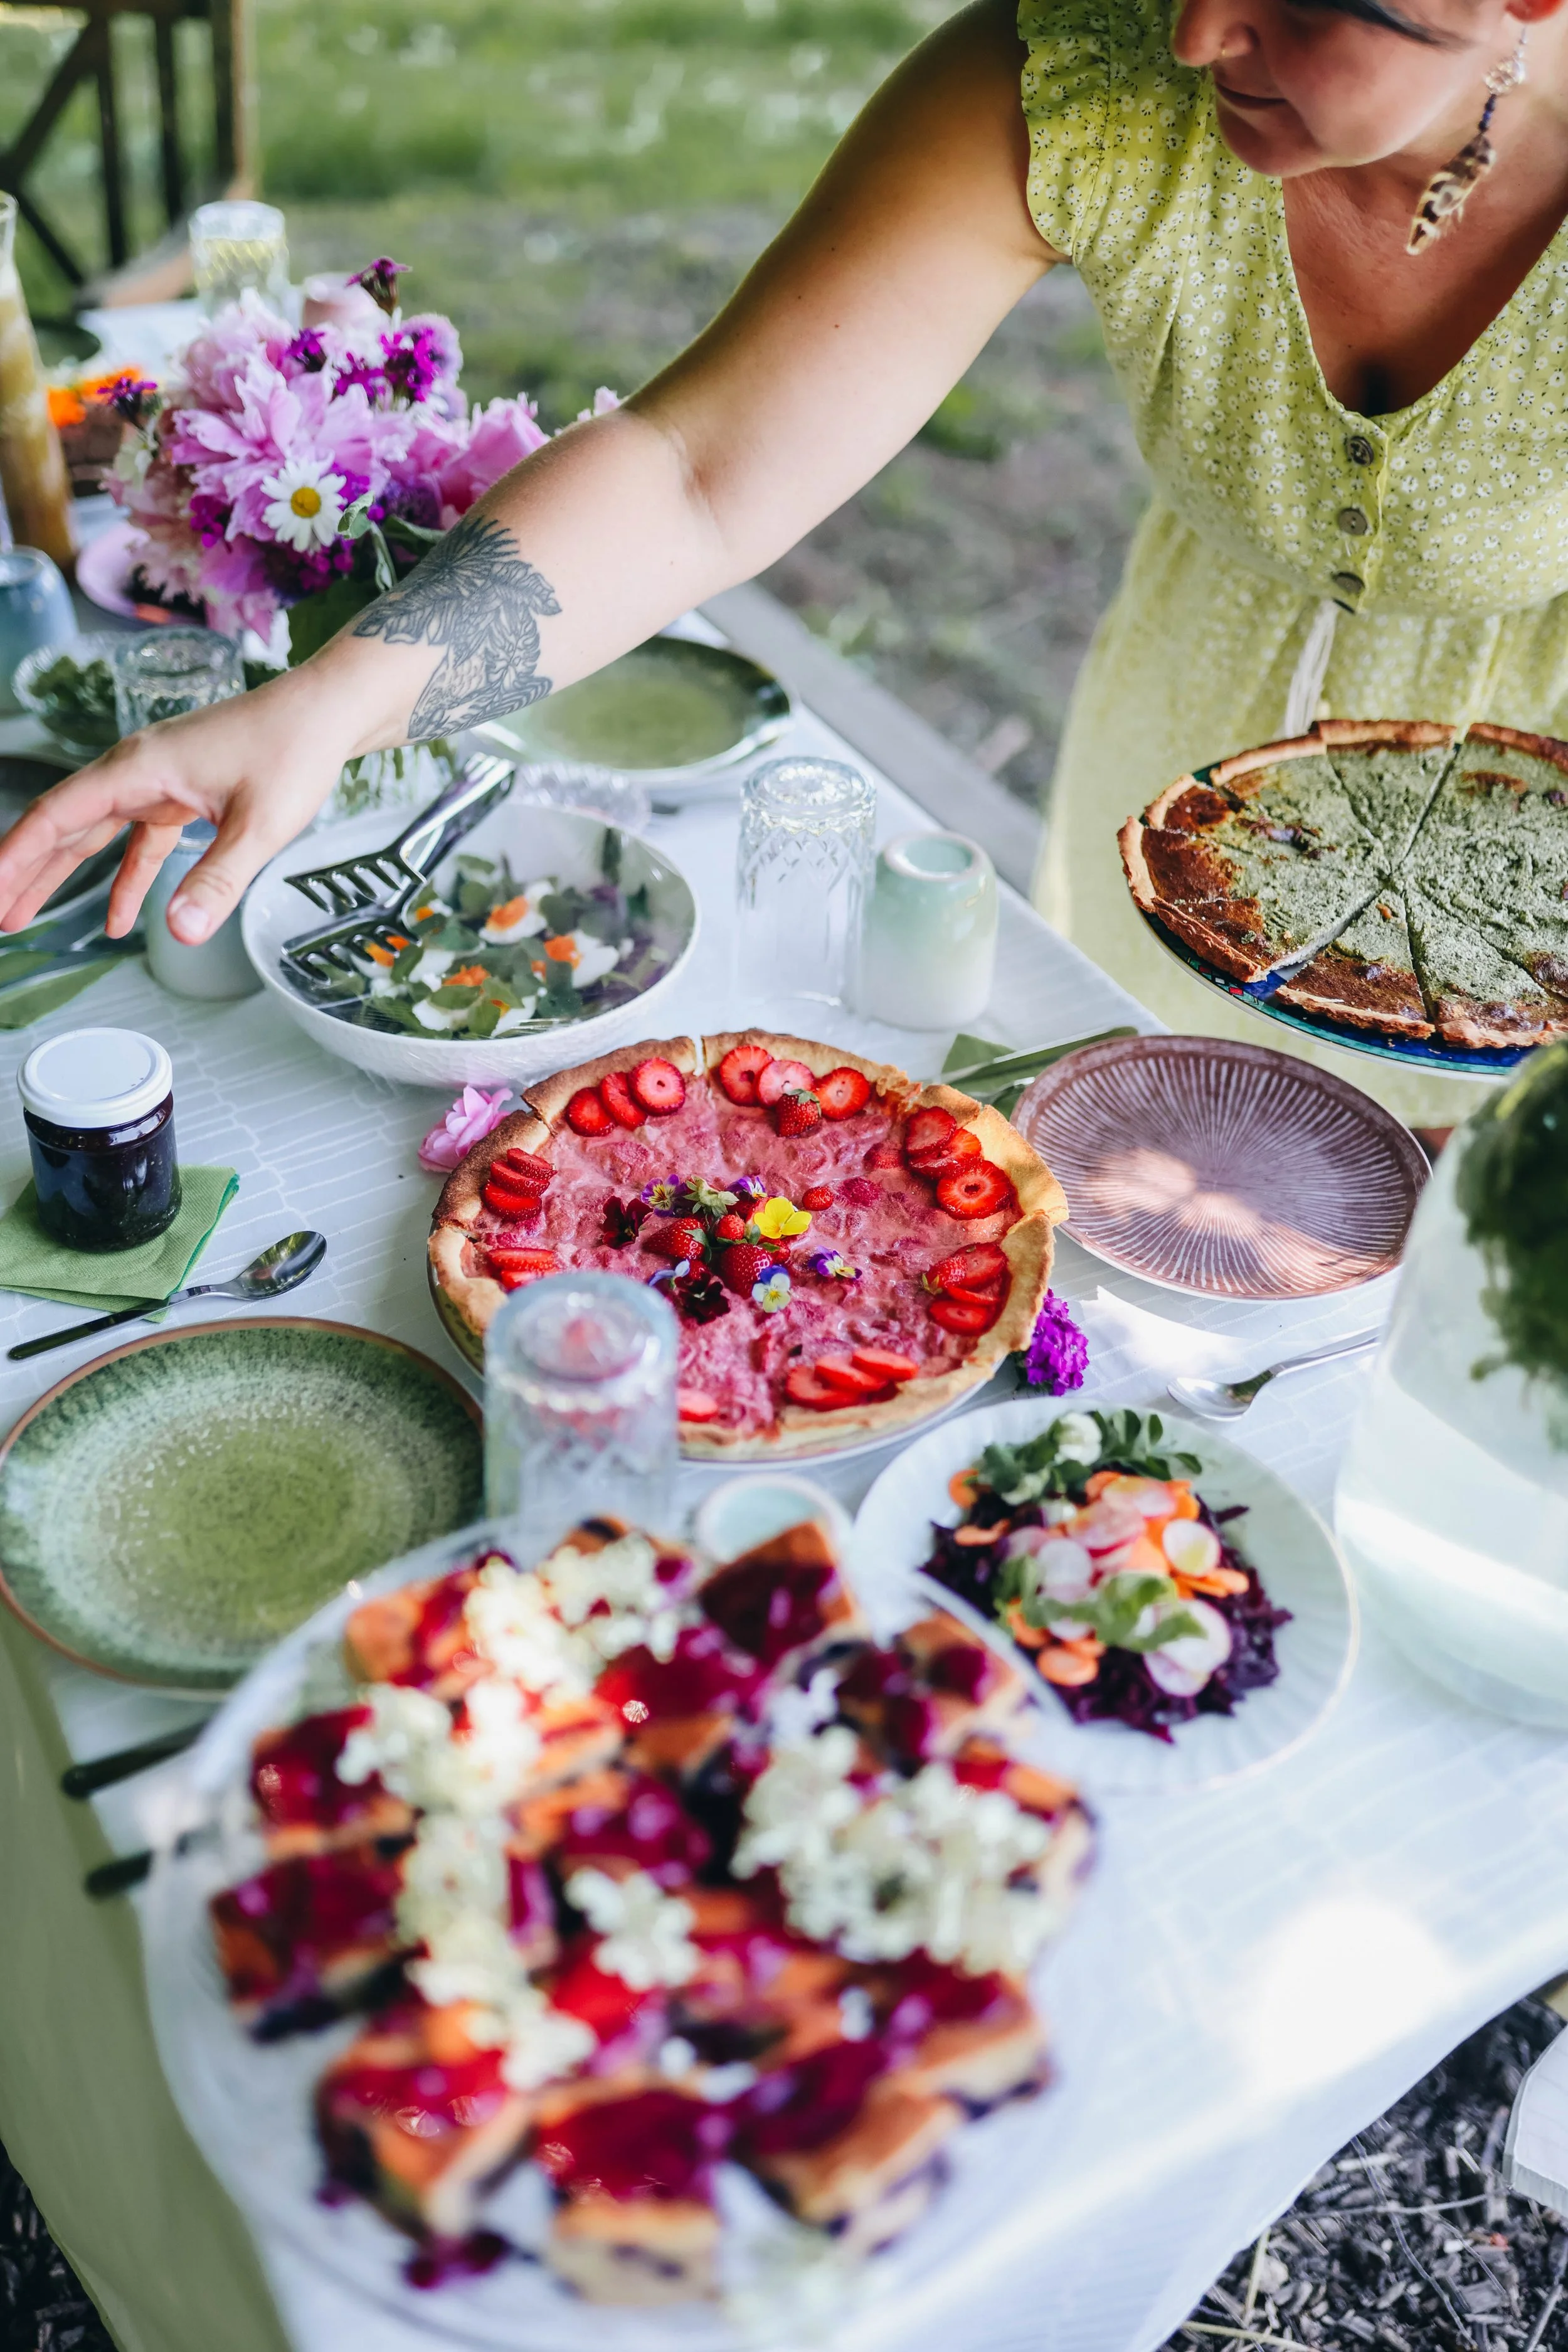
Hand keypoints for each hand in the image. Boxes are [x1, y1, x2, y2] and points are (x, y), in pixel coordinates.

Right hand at [0, 672, 353, 942]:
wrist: (326, 711)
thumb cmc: (294, 750)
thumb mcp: (259, 824)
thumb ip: (217, 880)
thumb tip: (181, 932)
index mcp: (138, 769)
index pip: (57, 815)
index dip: (17, 856)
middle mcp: (137, 771)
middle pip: (64, 826)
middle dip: (26, 871)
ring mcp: (157, 782)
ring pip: (94, 834)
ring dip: (61, 875)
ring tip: (26, 915)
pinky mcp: (181, 794)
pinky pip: (139, 841)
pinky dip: (125, 877)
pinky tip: (117, 918)